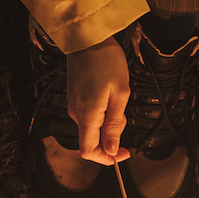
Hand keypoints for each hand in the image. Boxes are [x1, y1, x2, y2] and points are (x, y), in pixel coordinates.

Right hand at [67, 35, 131, 165]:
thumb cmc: (106, 62)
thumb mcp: (120, 93)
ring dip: (108, 121)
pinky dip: (102, 112)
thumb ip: (114, 124)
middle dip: (112, 134)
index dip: (107, 158)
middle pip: (93, 139)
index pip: (89, 151)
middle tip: (124, 109)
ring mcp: (73, 105)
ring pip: (93, 126)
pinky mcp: (74, 98)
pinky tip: (108, 92)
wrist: (88, 38)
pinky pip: (89, 115)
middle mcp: (76, 114)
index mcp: (87, 115)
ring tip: (116, 95)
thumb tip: (112, 150)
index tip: (125, 152)